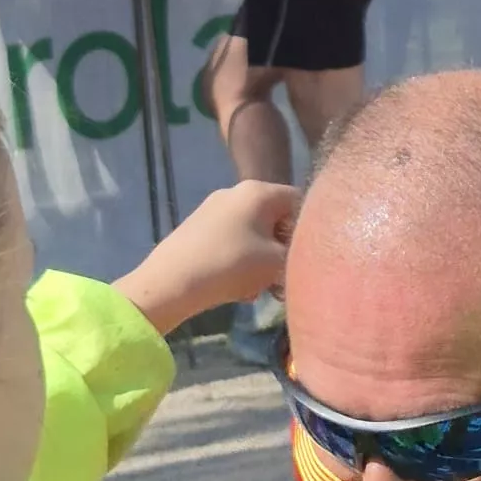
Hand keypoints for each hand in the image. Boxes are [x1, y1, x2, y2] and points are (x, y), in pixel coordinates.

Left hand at [113, 182, 299, 335]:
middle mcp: (236, 192)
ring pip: (254, 233)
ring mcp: (214, 209)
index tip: (308, 258)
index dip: (310, 230)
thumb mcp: (277, 263)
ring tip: (260, 289)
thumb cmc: (232, 265)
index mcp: (259, 191)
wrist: (171, 282)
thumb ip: (299, 255)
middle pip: (275, 219)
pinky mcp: (198, 228)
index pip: (300, 201)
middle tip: (285, 278)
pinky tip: (238, 287)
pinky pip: (233, 241)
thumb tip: (303, 255)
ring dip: (263, 261)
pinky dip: (241, 261)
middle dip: (283, 250)